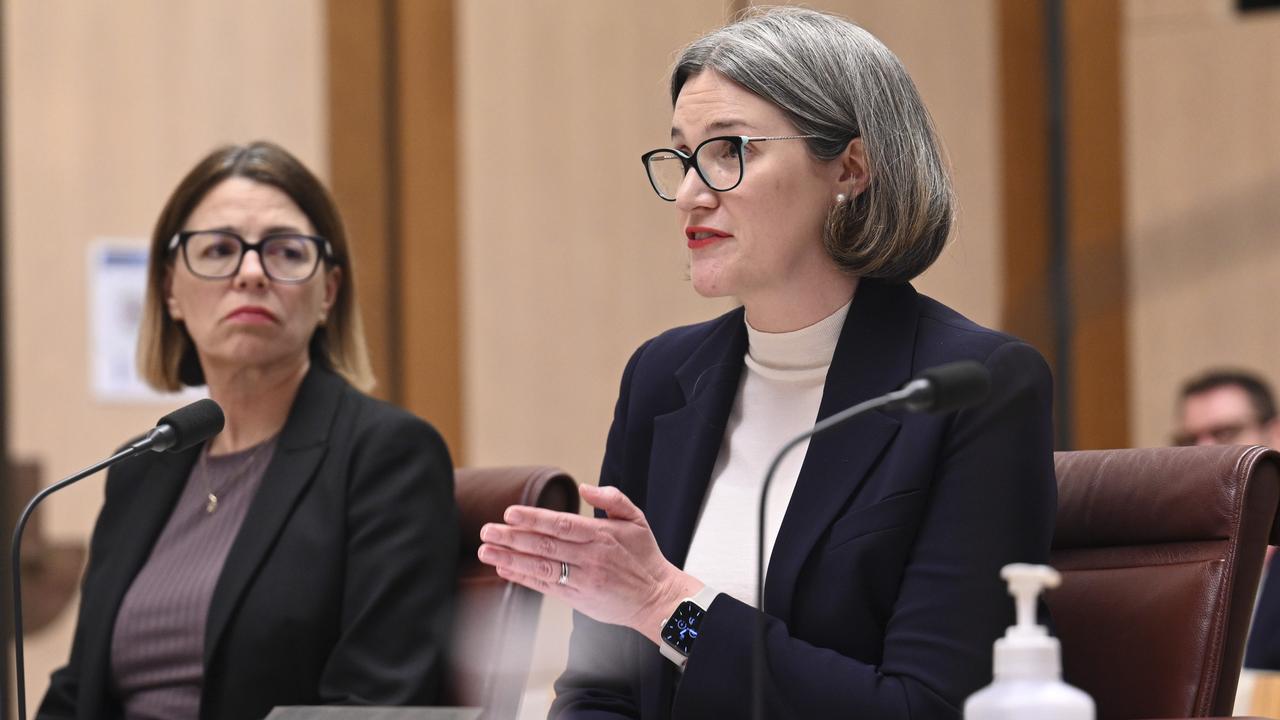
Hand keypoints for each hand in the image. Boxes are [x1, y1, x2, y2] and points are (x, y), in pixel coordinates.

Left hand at [477, 484, 701, 644]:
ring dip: (511, 558)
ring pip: (541, 567)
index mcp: (601, 536)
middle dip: (513, 537)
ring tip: (486, 550)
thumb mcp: (636, 520)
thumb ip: (613, 499)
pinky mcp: (577, 598)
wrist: (657, 598)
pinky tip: (504, 569)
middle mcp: (590, 558)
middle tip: (487, 530)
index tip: (510, 513)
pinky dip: (523, 578)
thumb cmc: (644, 556)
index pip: (562, 524)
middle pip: (545, 546)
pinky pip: (545, 587)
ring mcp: (582, 580)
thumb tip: (586, 487)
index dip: (534, 519)